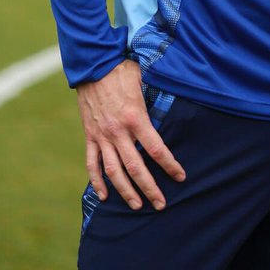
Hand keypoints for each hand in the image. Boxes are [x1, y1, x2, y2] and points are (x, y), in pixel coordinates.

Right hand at [77, 59, 185, 209]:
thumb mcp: (144, 82)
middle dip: (150, 188)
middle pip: (136, 167)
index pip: (156, 149)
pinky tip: (105, 195)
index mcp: (135, 118)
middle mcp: (118, 132)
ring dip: (125, 191)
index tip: (180, 177)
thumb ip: (155, 102)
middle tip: (160, 204)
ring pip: (113, 171)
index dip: (170, 165)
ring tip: (137, 205)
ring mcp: (101, 136)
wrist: (93, 64)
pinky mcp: (89, 135)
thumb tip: (172, 110)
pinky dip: (97, 181)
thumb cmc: (122, 70)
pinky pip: (92, 163)